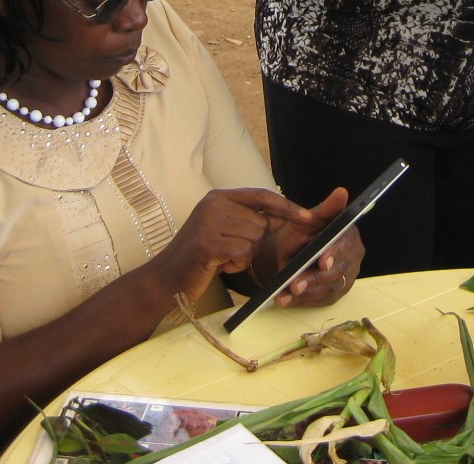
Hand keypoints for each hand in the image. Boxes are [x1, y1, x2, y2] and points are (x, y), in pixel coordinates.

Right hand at [159, 188, 314, 304]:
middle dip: (253, 244)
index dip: (286, 206)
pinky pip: (243, 254)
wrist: (166, 278)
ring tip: (222, 259)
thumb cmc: (200, 255)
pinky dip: (237, 265)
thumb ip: (250, 220)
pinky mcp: (207, 244)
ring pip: (254, 240)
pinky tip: (219, 266)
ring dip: (244, 257)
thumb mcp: (224, 230)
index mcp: (218, 197)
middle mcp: (213, 204)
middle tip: (229, 253)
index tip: (308, 217)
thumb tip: (283, 217)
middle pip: (261, 223)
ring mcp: (208, 223)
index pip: (261, 195)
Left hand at [260, 187, 363, 307]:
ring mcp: (347, 276)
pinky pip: (322, 299)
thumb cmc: (303, 232)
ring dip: (306, 293)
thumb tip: (342, 191)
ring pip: (329, 288)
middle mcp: (353, 256)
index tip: (322, 260)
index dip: (334, 253)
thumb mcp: (309, 218)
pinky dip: (303, 301)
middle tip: (295, 284)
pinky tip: (287, 300)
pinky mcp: (337, 291)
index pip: (345, 245)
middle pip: (338, 270)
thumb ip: (326, 208)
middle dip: (314, 278)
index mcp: (349, 235)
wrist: (293, 250)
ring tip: (285, 294)